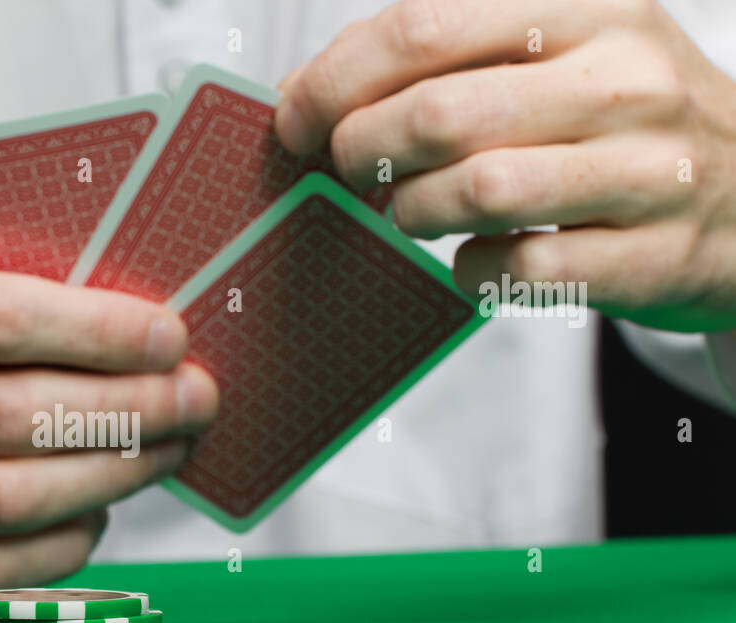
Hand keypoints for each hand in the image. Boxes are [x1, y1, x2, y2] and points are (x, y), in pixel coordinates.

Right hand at [0, 258, 217, 601]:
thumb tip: (113, 333)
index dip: (91, 330)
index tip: (168, 334)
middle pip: (8, 419)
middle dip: (126, 409)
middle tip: (196, 396)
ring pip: (3, 503)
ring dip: (110, 478)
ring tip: (167, 449)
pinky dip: (57, 550)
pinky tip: (98, 514)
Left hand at [275, 0, 735, 331]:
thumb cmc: (618, 127)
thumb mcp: (553, 59)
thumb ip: (439, 61)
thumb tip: (301, 92)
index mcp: (589, 9)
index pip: (425, 26)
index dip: (336, 78)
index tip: (295, 119)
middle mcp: (626, 80)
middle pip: (439, 111)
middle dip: (361, 149)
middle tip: (347, 170)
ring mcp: (650, 170)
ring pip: (478, 190)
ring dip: (413, 211)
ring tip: (412, 212)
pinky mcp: (653, 255)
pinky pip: (521, 268)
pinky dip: (472, 270)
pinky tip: (474, 258)